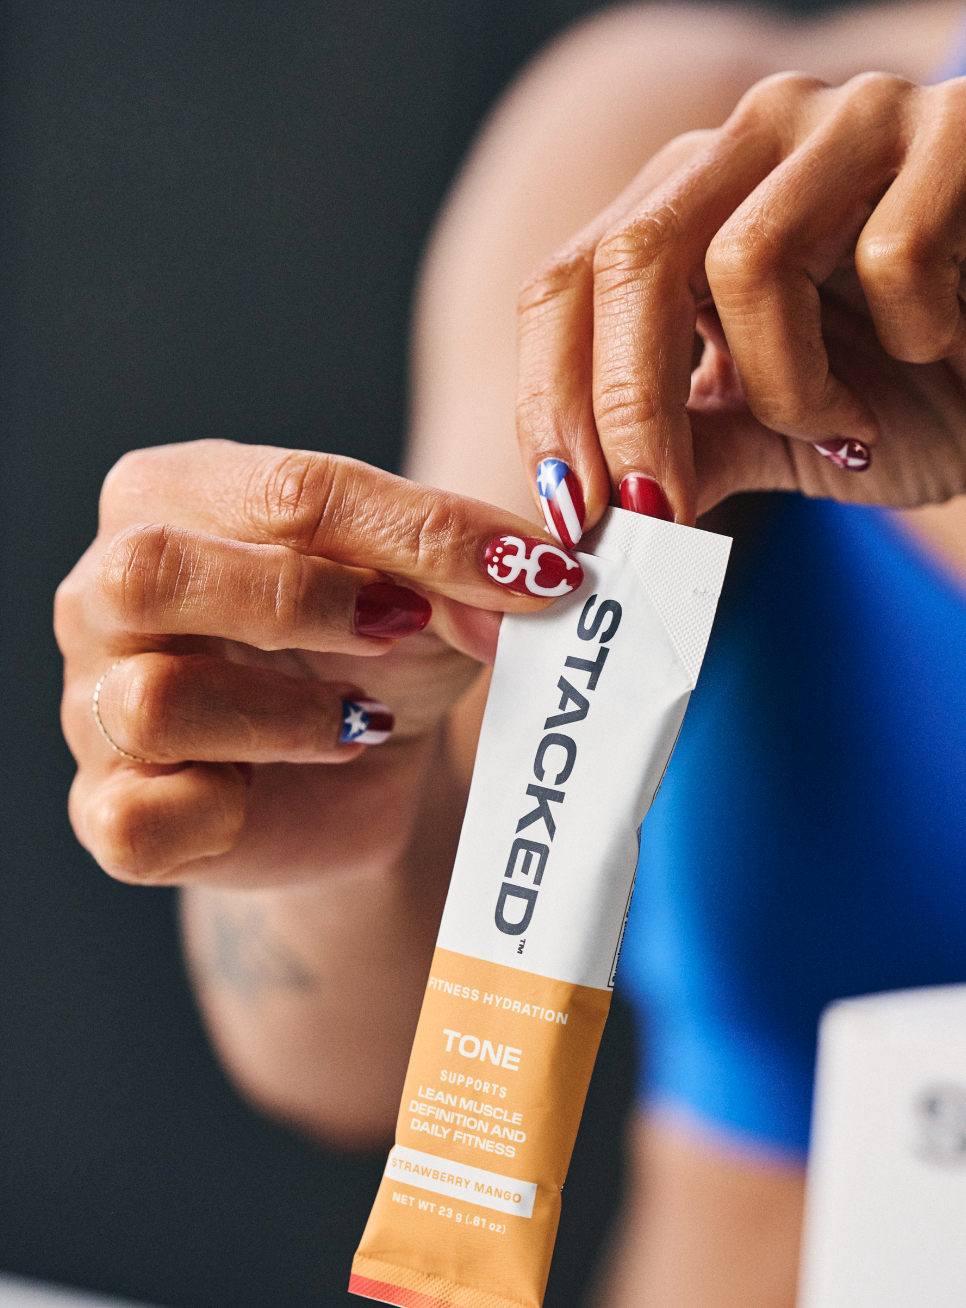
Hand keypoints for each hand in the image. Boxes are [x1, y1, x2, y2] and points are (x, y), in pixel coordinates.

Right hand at [56, 439, 582, 886]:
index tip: (533, 573)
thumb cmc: (377, 655)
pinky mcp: (107, 813)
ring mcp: (90, 706)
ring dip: (285, 719)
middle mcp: (103, 591)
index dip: (421, 533)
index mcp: (171, 496)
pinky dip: (226, 812)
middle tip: (400, 630)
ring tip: (354, 724)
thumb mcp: (435, 596)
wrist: (361, 781)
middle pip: (152, 571)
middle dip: (302, 603)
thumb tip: (528, 580)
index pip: (285, 491)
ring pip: (154, 702)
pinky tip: (269, 794)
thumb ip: (468, 570)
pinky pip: (141, 816)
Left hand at [516, 70, 965, 530]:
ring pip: (749, 256)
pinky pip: (895, 249)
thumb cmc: (921, 409)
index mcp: (695, 198)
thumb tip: (577, 512)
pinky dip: (916, 333)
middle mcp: (761, 135)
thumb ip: (682, 451)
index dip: (554, 400)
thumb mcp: (774, 443)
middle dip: (633, 408)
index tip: (571, 514)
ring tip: (852, 420)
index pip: (572, 279)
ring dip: (794, 385)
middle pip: (635, 256)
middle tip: (659, 510)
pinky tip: (952, 339)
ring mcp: (863, 114)